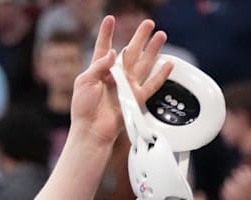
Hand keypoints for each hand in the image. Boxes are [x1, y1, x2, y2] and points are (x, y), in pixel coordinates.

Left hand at [70, 17, 170, 146]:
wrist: (91, 130)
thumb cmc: (83, 109)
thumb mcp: (84, 82)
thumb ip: (98, 65)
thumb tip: (112, 52)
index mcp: (99, 71)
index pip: (103, 47)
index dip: (107, 33)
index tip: (110, 19)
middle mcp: (114, 77)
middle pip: (129, 52)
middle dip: (139, 37)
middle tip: (148, 23)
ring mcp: (126, 86)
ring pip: (143, 63)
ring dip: (153, 50)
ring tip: (161, 35)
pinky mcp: (135, 98)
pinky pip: (151, 85)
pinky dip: (160, 75)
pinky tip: (167, 64)